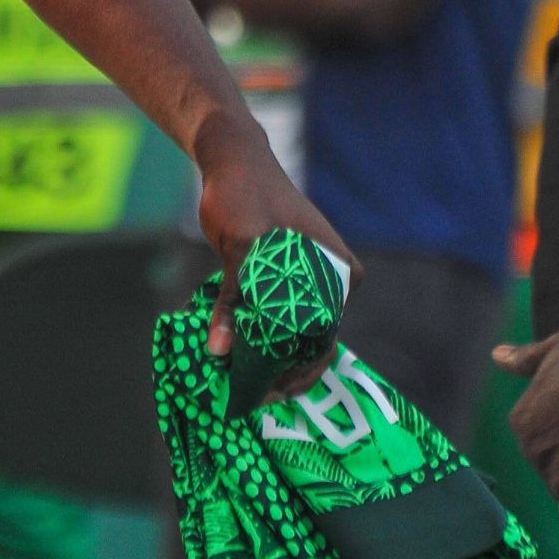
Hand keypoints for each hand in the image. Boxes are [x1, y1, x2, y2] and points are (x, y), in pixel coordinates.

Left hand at [195, 109, 357, 384]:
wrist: (235, 160)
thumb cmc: (244, 195)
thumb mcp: (239, 247)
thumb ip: (233, 299)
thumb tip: (221, 350)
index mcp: (337, 270)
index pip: (323, 335)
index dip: (299, 369)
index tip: (271, 394)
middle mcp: (333, 277)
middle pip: (312, 337)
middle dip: (286, 369)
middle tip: (255, 398)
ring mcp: (313, 278)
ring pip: (295, 329)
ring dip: (273, 354)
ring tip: (249, 384)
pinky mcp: (288, 277)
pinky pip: (280, 314)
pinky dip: (264, 333)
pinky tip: (245, 356)